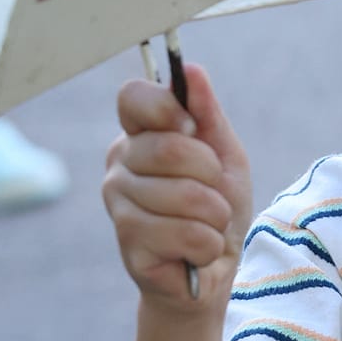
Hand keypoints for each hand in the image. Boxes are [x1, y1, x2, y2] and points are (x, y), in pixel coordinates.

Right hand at [103, 63, 252, 310]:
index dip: (166, 108)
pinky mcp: (128, 243)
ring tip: (206, 225)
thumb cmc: (215, 209)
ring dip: (214, 216)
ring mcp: (117, 204)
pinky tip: (196, 251)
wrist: (212, 270)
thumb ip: (206, 114)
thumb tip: (191, 70)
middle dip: (210, 175)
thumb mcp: (223, 155)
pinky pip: (184, 233)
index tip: (190, 128)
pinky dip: (207, 244)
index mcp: (139, 135)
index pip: (132, 97)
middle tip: (212, 193)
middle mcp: (118, 164)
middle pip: (168, 148)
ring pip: (182, 196)